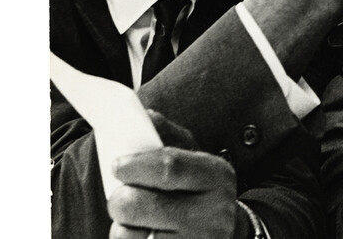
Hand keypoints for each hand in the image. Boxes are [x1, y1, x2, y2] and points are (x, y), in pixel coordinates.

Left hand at [107, 112, 236, 238]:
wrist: (224, 230)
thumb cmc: (198, 188)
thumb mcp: (193, 157)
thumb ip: (167, 135)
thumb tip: (143, 116)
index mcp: (216, 174)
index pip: (168, 166)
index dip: (134, 165)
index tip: (118, 165)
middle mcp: (213, 211)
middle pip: (142, 203)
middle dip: (119, 198)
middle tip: (120, 196)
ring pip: (132, 236)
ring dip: (121, 227)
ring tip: (132, 221)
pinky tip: (141, 236)